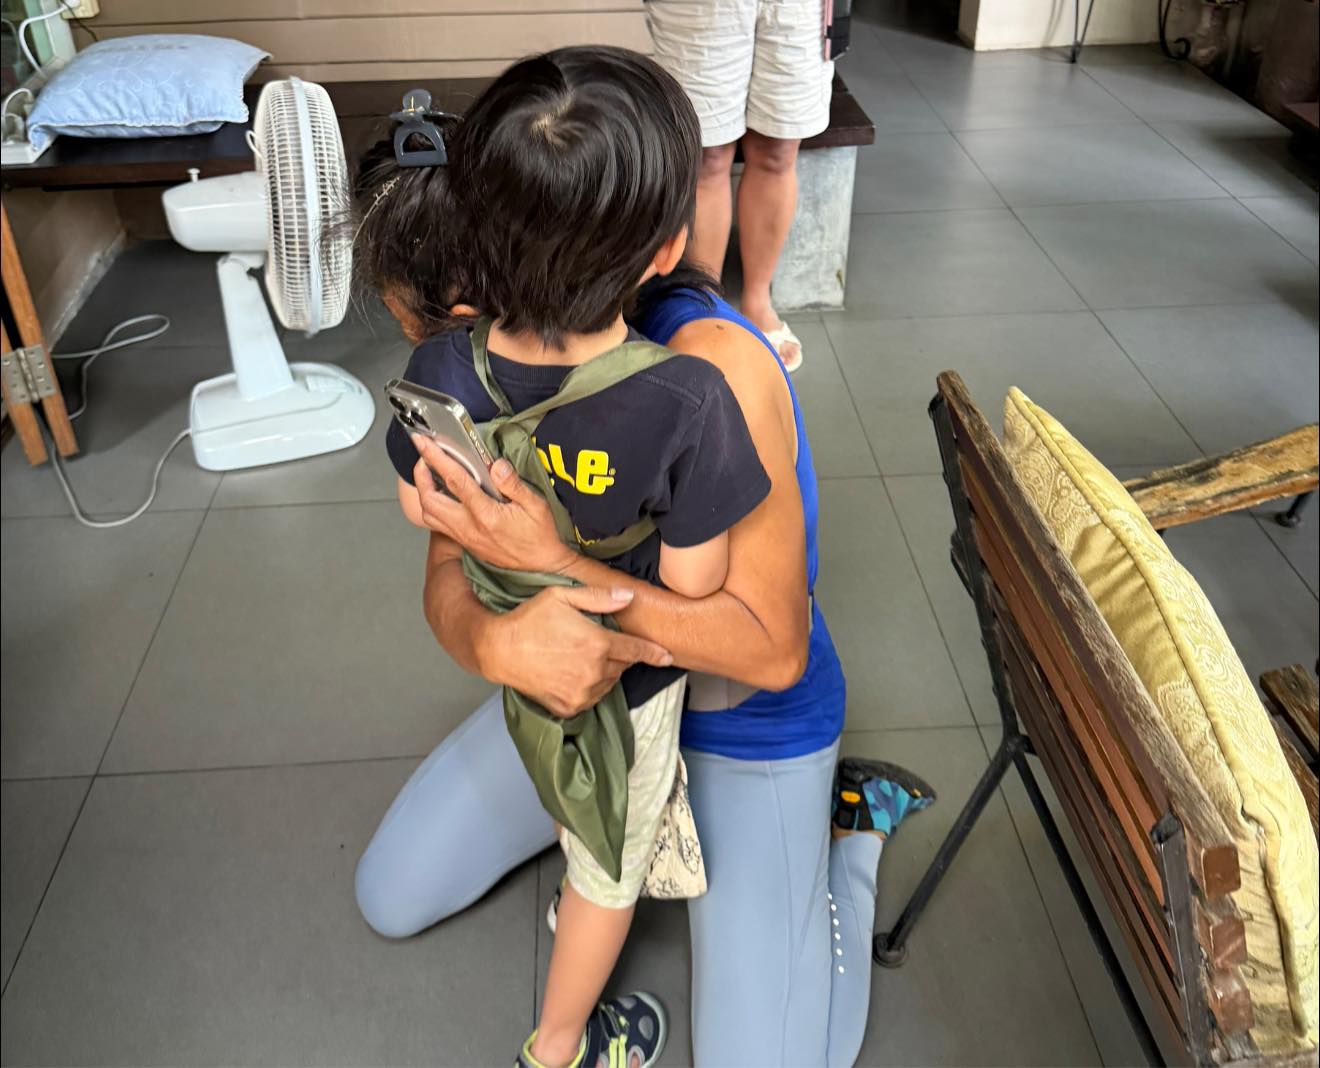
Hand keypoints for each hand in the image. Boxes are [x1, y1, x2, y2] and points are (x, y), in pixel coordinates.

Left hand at [411, 434, 575, 573]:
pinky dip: (433, 506)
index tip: (423, 442)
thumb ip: (513, 483)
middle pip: (429, 501)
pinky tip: (442, 494)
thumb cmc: (541, 536)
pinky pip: (438, 525)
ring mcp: (465, 537)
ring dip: (424, 493)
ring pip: (429, 515)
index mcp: (487, 515)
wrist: (542, 566)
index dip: (435, 458)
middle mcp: (470, 528)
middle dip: (420, 475)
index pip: (454, 481)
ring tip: (429, 474)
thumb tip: (495, 465)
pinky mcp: (466, 543)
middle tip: (425, 457)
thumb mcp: (537, 505)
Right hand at [483, 586, 673, 716]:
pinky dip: (589, 688)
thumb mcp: (562, 596)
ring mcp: (582, 692)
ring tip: (580, 657)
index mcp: (598, 644)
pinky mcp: (569, 707)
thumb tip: (629, 597)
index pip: (636, 650)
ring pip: (608, 683)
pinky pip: (591, 698)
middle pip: (622, 666)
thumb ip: (599, 598)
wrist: (499, 650)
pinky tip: (572, 674)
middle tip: (595, 643)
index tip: (668, 657)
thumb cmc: (529, 618)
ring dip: (604, 672)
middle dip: (617, 655)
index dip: (654, 653)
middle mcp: (595, 672)